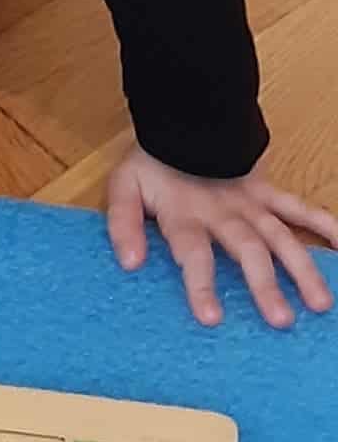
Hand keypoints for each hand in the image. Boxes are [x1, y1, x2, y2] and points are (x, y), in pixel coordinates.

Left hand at [107, 142, 337, 327]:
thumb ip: (123, 223)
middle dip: (264, 283)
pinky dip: (324, 224)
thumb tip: (129, 263)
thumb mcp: (123, 187)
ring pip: (280, 235)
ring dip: (301, 267)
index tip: (213, 318)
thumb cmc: (152, 165)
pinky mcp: (266, 192)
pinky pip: (298, 207)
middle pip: (246, 248)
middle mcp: (222, 211)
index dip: (201, 284)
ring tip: (320, 302)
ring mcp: (249, 202)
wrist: (177, 122)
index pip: (193, 252)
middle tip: (281, 320)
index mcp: (185, 214)